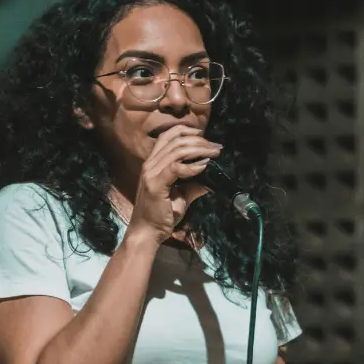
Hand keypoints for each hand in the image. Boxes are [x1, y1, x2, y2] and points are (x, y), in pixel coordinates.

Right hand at [126, 125, 221, 243]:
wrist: (147, 233)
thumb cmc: (161, 216)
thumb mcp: (181, 198)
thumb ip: (193, 187)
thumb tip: (210, 182)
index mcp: (153, 163)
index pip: (168, 136)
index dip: (187, 131)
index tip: (205, 137)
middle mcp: (150, 164)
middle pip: (175, 140)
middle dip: (199, 141)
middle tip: (216, 147)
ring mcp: (151, 173)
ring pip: (177, 150)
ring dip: (199, 150)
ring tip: (214, 154)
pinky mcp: (155, 184)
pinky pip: (175, 167)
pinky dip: (192, 166)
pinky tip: (203, 167)